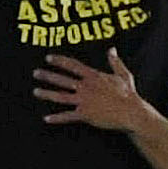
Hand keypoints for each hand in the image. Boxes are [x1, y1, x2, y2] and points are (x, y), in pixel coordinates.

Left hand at [32, 48, 151, 132]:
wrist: (131, 112)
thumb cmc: (128, 94)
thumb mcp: (123, 74)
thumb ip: (115, 62)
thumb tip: (112, 49)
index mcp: (93, 76)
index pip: (73, 65)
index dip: (59, 61)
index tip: (48, 58)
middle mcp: (86, 87)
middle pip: (63, 80)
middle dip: (47, 76)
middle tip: (35, 73)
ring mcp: (84, 101)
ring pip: (61, 96)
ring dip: (47, 94)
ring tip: (35, 91)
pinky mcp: (85, 114)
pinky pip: (67, 116)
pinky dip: (56, 118)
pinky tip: (46, 119)